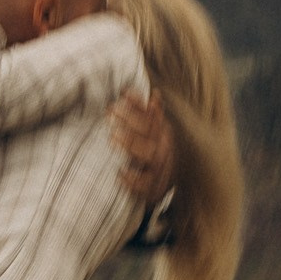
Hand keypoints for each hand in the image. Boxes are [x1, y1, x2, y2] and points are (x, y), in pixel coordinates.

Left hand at [111, 88, 174, 204]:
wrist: (170, 183)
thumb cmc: (156, 151)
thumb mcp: (154, 131)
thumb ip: (144, 112)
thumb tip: (133, 91)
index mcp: (163, 135)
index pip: (149, 120)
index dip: (133, 110)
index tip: (116, 102)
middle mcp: (163, 150)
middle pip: (148, 134)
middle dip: (129, 123)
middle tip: (109, 116)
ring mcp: (159, 169)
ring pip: (149, 156)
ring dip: (131, 145)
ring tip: (111, 139)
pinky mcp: (153, 188)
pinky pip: (145, 185)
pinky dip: (132, 180)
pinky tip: (119, 173)